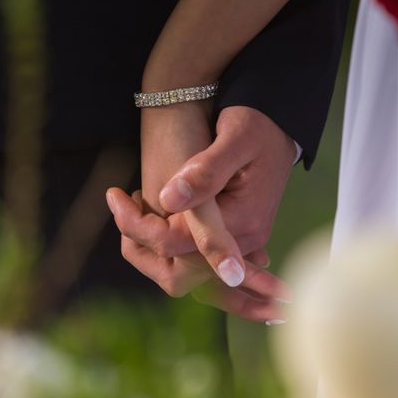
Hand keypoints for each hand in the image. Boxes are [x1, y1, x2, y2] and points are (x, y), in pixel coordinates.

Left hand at [108, 105, 296, 320]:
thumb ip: (204, 171)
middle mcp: (243, 240)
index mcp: (241, 218)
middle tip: (123, 209)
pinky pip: (195, 259)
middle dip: (141, 247)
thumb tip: (168, 199)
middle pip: (179, 273)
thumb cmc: (257, 124)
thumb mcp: (235, 136)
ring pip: (185, 272)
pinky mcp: (235, 238)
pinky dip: (169, 246)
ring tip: (136, 212)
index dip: (138, 226)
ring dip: (153, 250)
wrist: (280, 126)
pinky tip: (156, 217)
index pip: (176, 242)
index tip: (117, 196)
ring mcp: (241, 243)